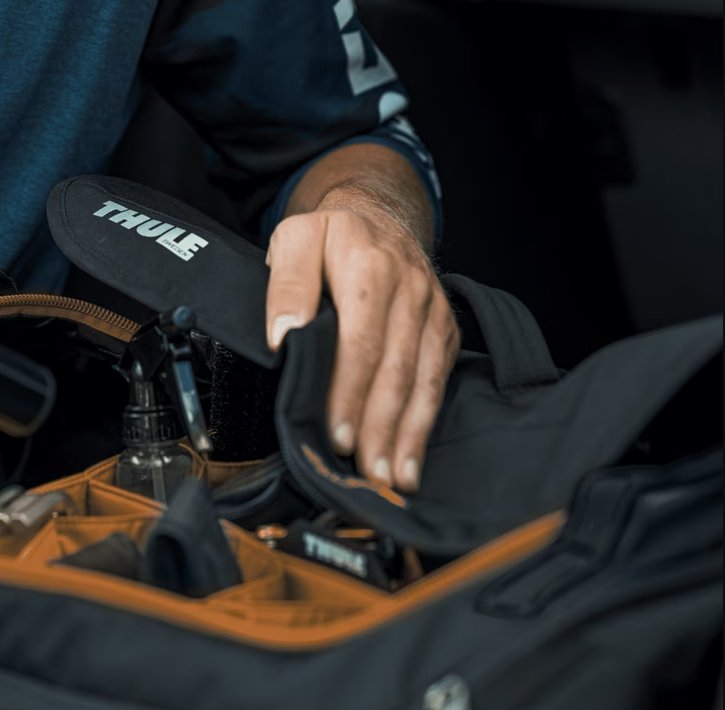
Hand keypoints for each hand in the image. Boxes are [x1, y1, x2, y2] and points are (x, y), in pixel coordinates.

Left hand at [265, 187, 458, 491]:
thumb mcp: (294, 239)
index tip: (336, 433)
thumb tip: (283, 335)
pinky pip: (438, 382)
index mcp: (370, 268)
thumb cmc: (330, 236)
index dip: (350, 392)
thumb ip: (287, 284)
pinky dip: (424, 424)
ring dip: (407, 435)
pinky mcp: (443, 329)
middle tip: (365, 472)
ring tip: (392, 480)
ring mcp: (431, 312)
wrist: (379, 213)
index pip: (361, 341)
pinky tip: (410, 459)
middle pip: (396, 370)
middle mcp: (410, 292)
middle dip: (380, 426)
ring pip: (423, 381)